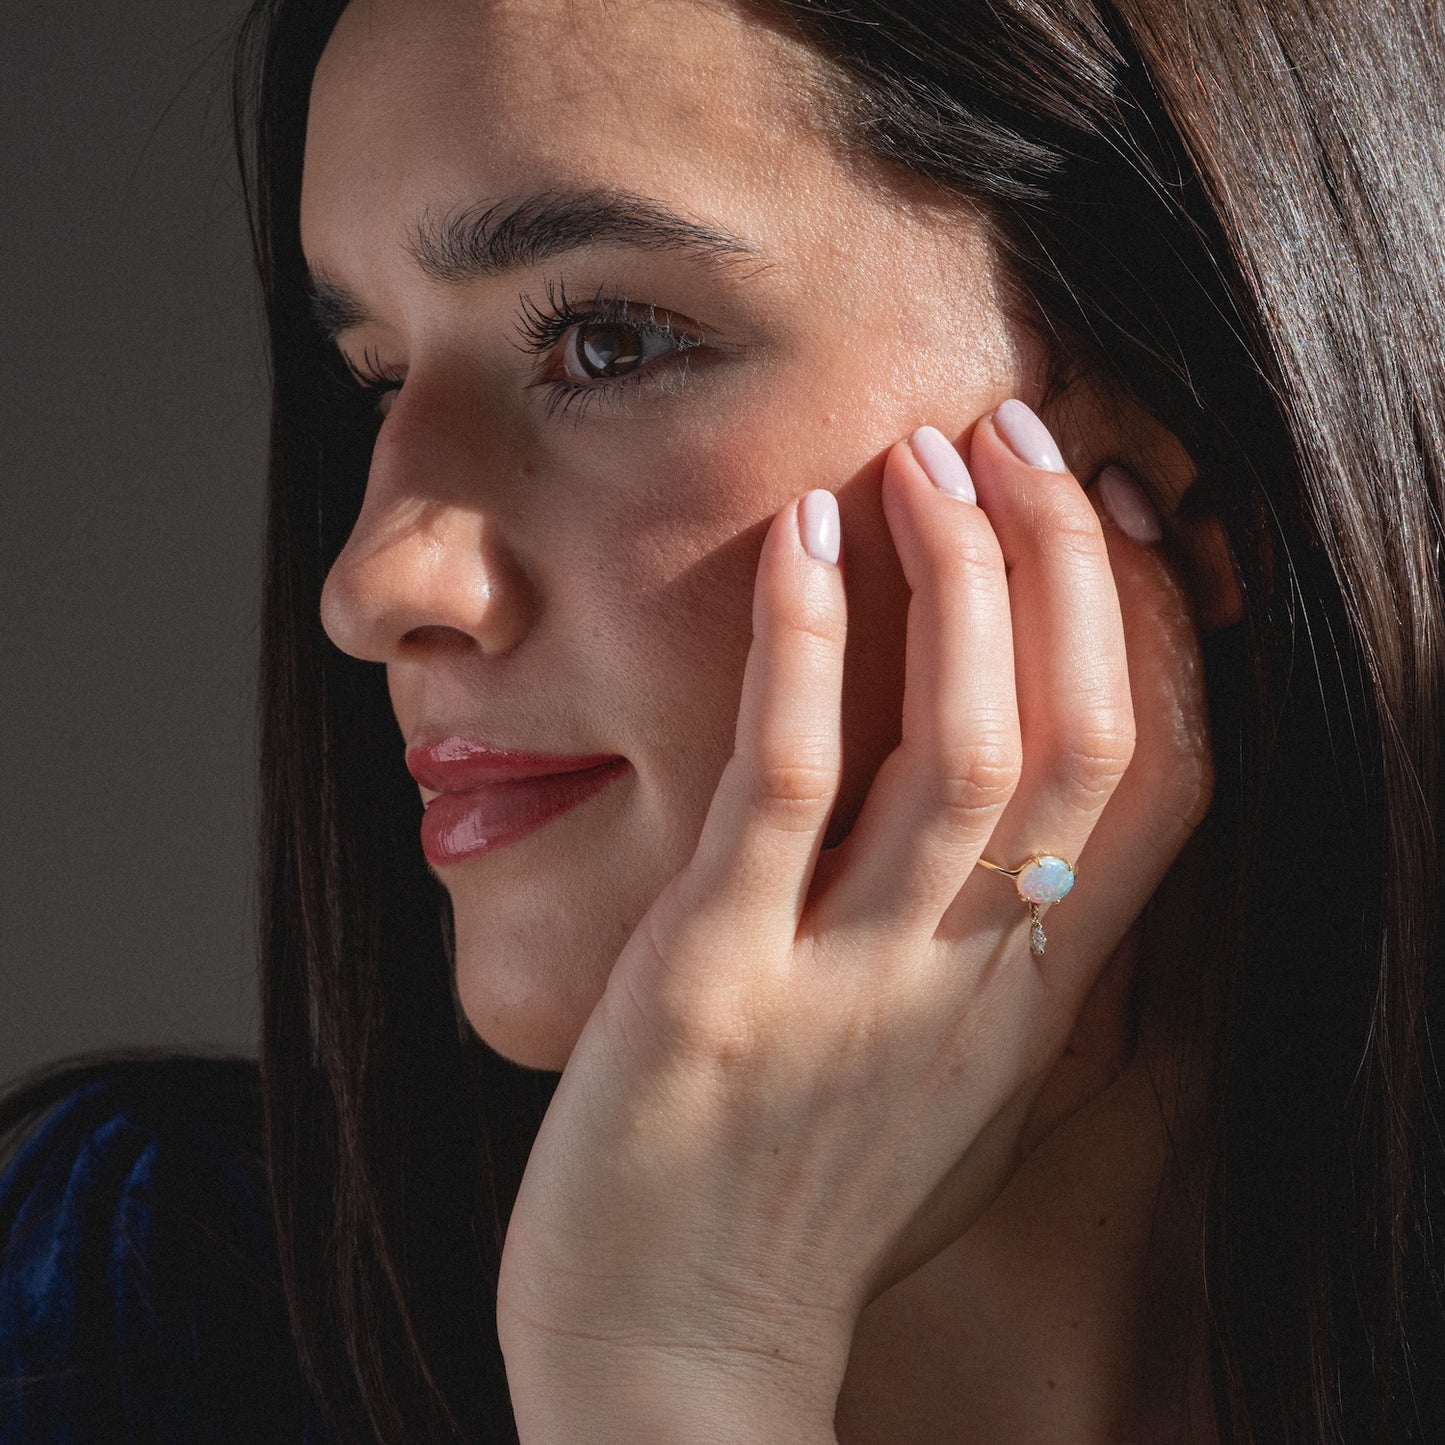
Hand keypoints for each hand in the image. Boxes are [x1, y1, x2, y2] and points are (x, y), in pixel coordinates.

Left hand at [496, 406, 1212, 1441]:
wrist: (672, 1363)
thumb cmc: (797, 1215)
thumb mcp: (942, 1097)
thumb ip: (992, 971)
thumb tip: (1016, 843)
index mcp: (1029, 1006)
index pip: (1162, 787)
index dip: (1161, 628)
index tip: (1122, 512)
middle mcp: (968, 986)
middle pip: (1081, 734)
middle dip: (1071, 563)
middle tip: (1022, 434)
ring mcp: (845, 986)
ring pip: (961, 746)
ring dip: (958, 577)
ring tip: (923, 455)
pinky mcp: (712, 984)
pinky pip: (788, 786)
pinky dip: (804, 643)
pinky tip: (800, 533)